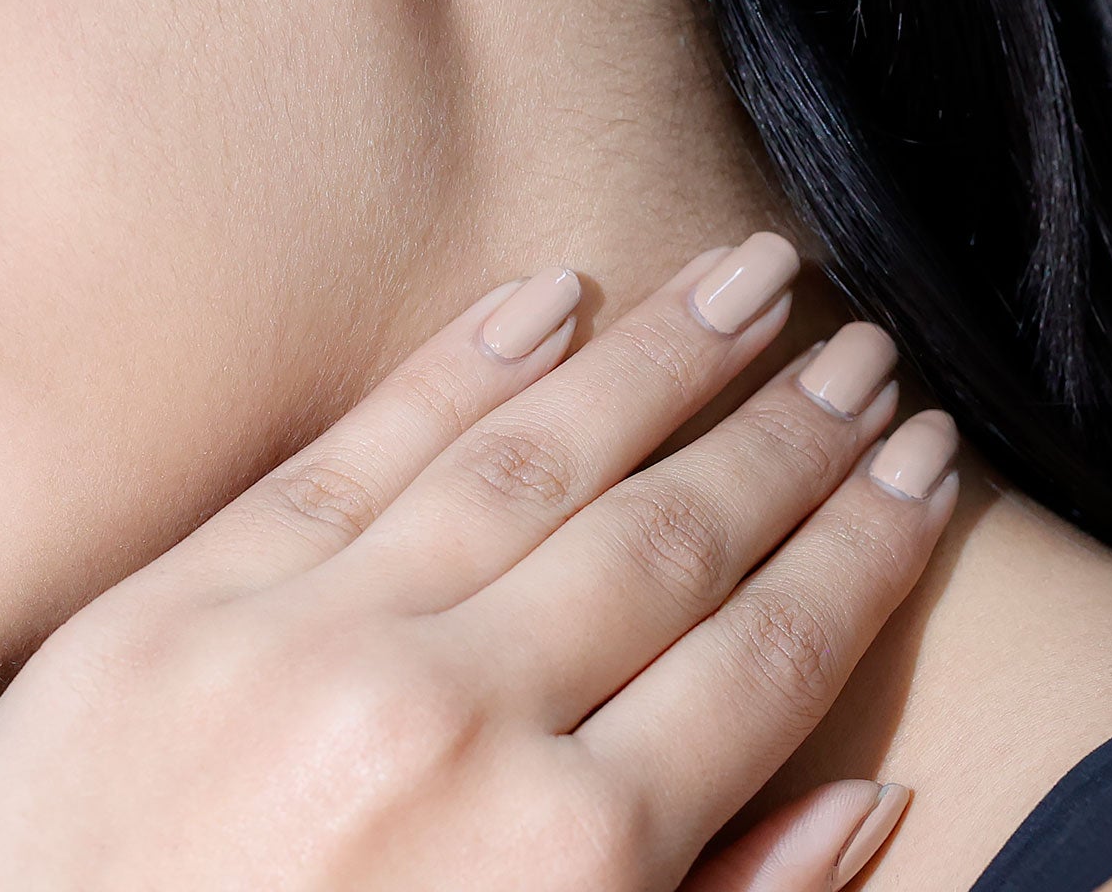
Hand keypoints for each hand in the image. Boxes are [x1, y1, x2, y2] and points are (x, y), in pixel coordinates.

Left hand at [0, 236, 957, 890]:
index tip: (920, 463)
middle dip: (784, 435)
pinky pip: (360, 447)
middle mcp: (451, 722)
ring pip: (532, 460)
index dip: (858, 548)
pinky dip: (463, 364)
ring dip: (660, 359)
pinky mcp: (191, 592)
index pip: (760, 656)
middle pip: (667, 537)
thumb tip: (863, 796)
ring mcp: (311, 637)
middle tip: (860, 348)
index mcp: (560, 861)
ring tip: (748, 277)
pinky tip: (550, 295)